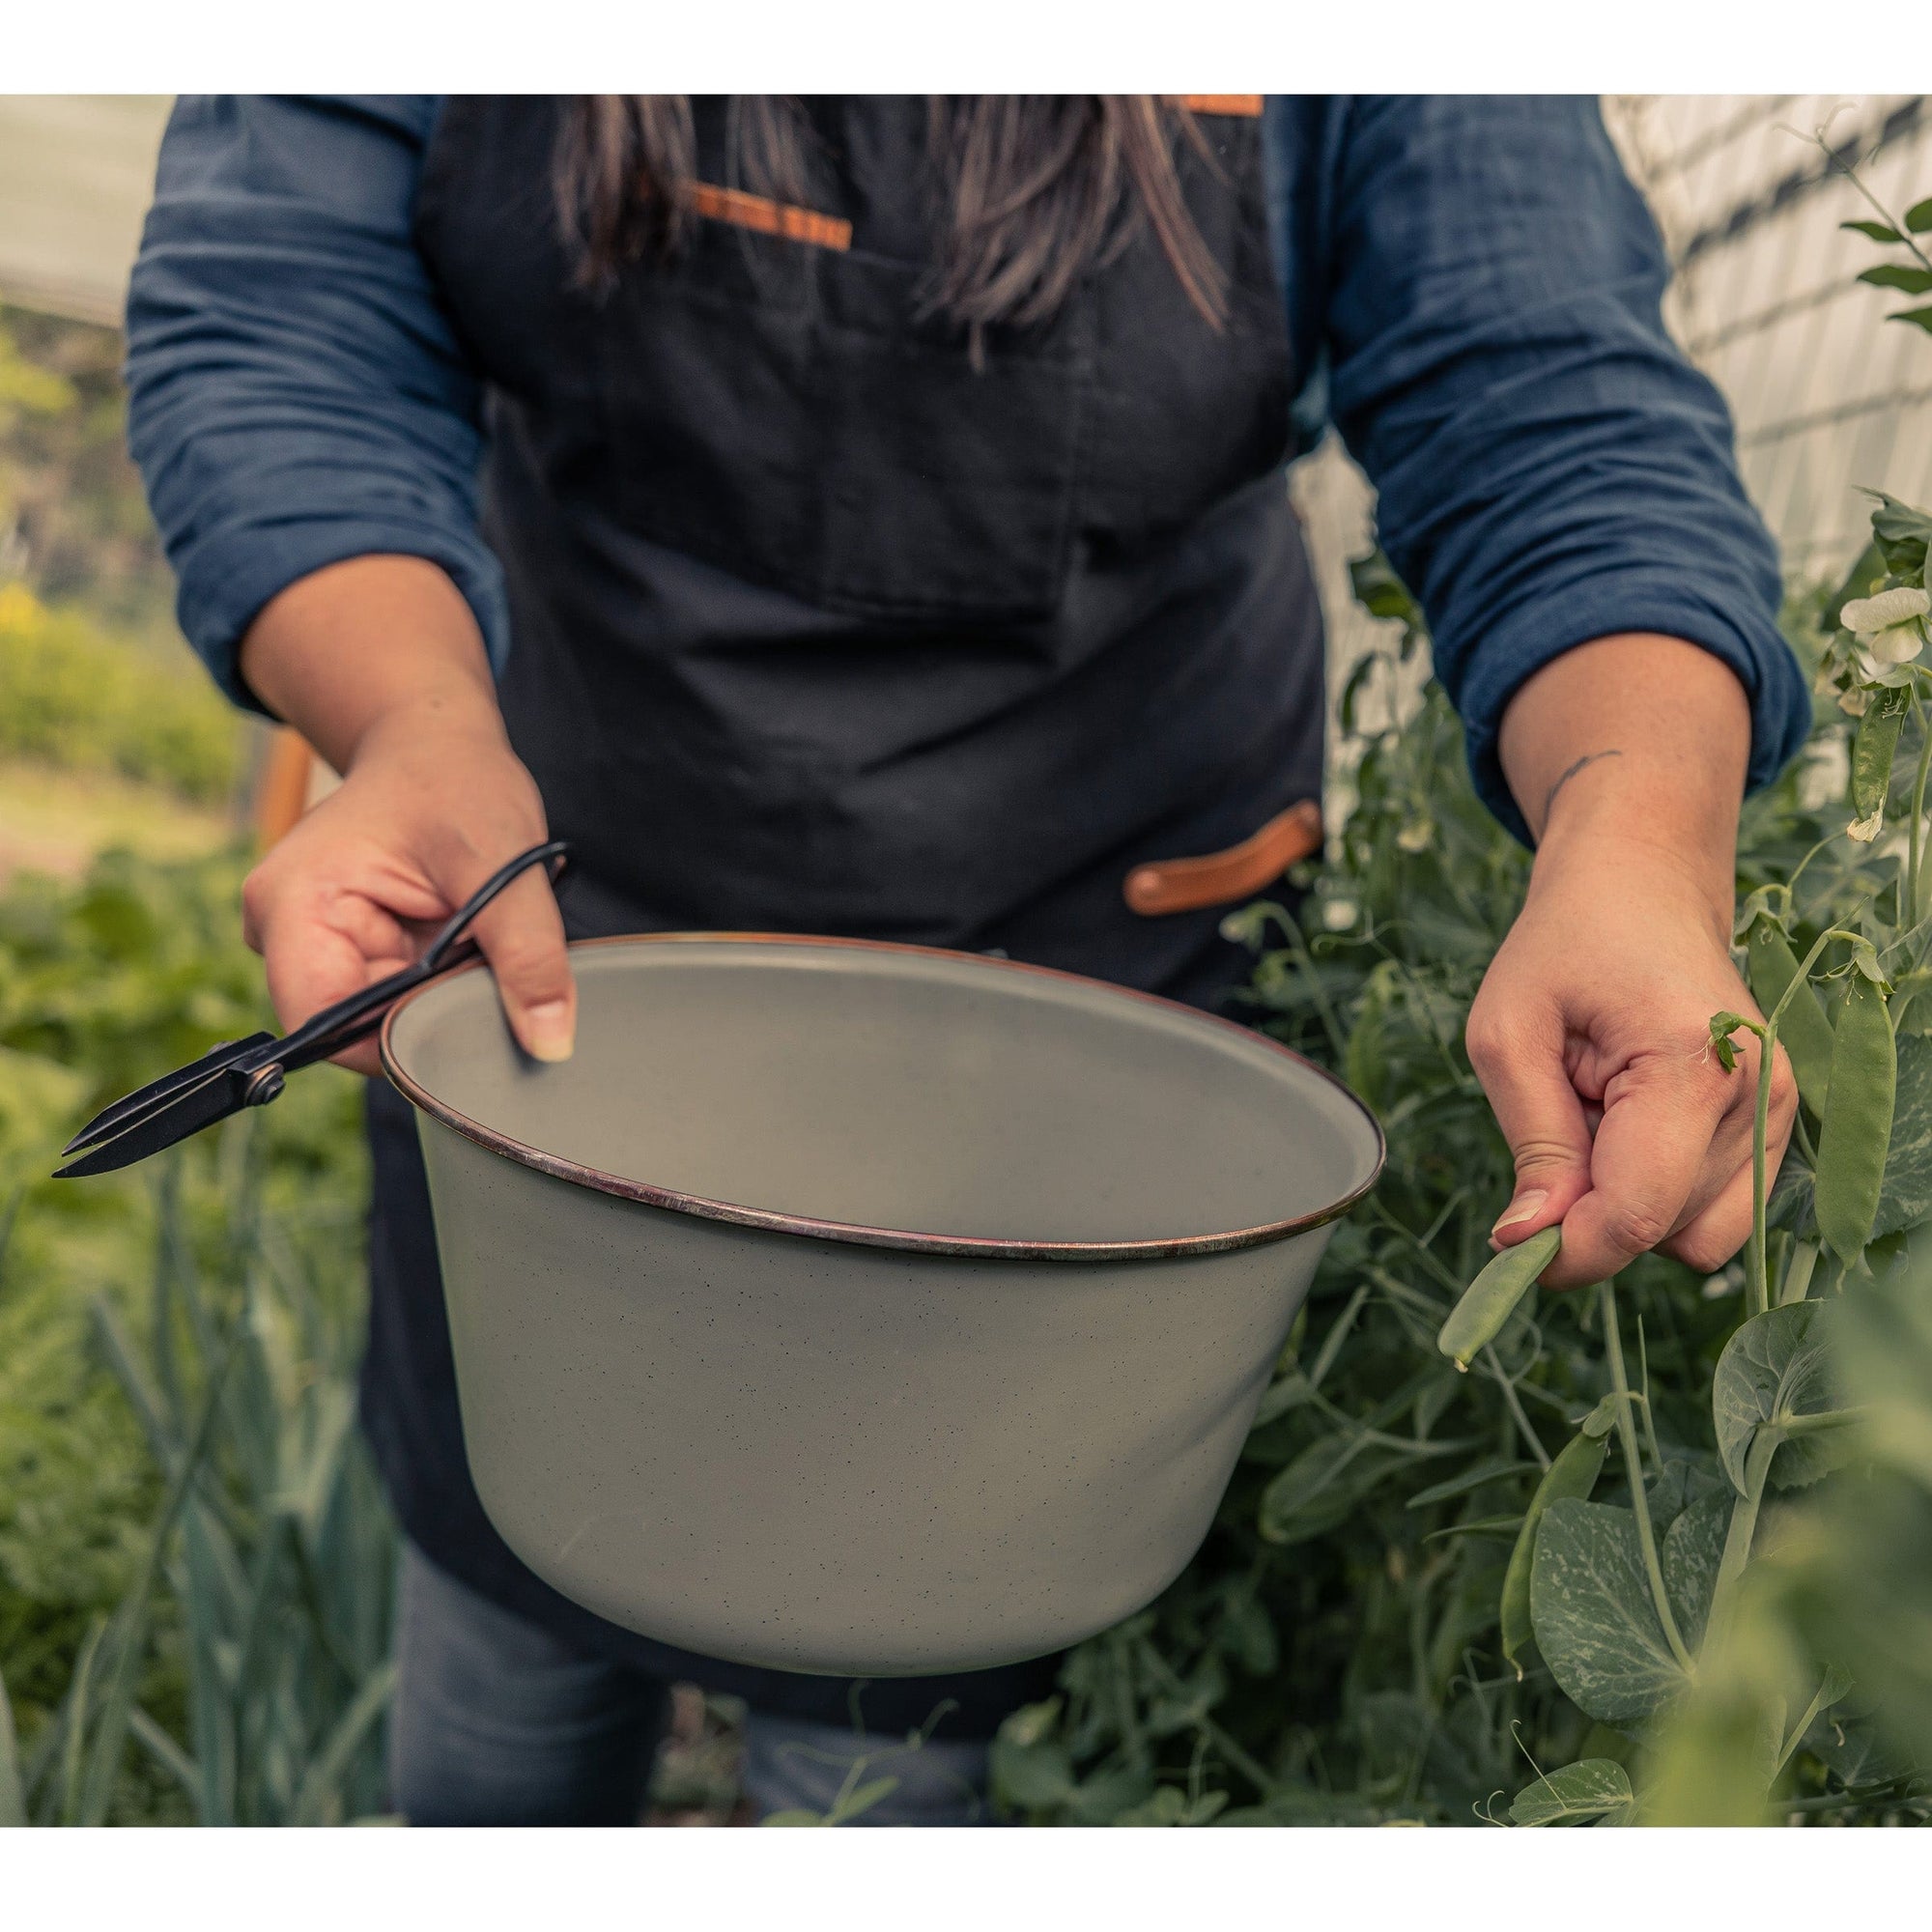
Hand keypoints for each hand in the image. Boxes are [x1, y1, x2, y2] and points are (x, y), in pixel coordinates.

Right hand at [232, 557, 574, 1077]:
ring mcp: (305, 940)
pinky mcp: (337, 946)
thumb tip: (549, 1043)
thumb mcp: (504, 860)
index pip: (327, 1028)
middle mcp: (279, 930)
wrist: (437, 742)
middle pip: (356, 1027)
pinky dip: (434, 979)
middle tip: (480, 956)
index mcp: (291, 906)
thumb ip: (528, 955)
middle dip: (428, 1010)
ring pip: (380, 1015)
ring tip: (467, 936)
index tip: (469, 1011)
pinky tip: (457, 940)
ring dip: (435, 993)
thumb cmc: (457, 780)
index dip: (402, 1041)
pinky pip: (391, 995)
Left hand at [1474, 632, 1790, 1288]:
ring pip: (1692, 1235)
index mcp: (1696, 1064)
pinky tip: (1628, 1121)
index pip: (1639, 1214)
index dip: (1570, 1251)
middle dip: (1592, 1211)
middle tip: (1556, 1120)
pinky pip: (1710, 1210)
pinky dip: (1657, 1188)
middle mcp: (1756, 1096)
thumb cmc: (1564, 944)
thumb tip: (1528, 1243)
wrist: (1640, 883)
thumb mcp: (1507, 1033)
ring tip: (1594, 1112)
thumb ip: (1530, 1142)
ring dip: (1626, 1199)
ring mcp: (1776, 1112)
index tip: (1511, 1246)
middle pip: (1665, 1233)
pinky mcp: (1774, 1123)